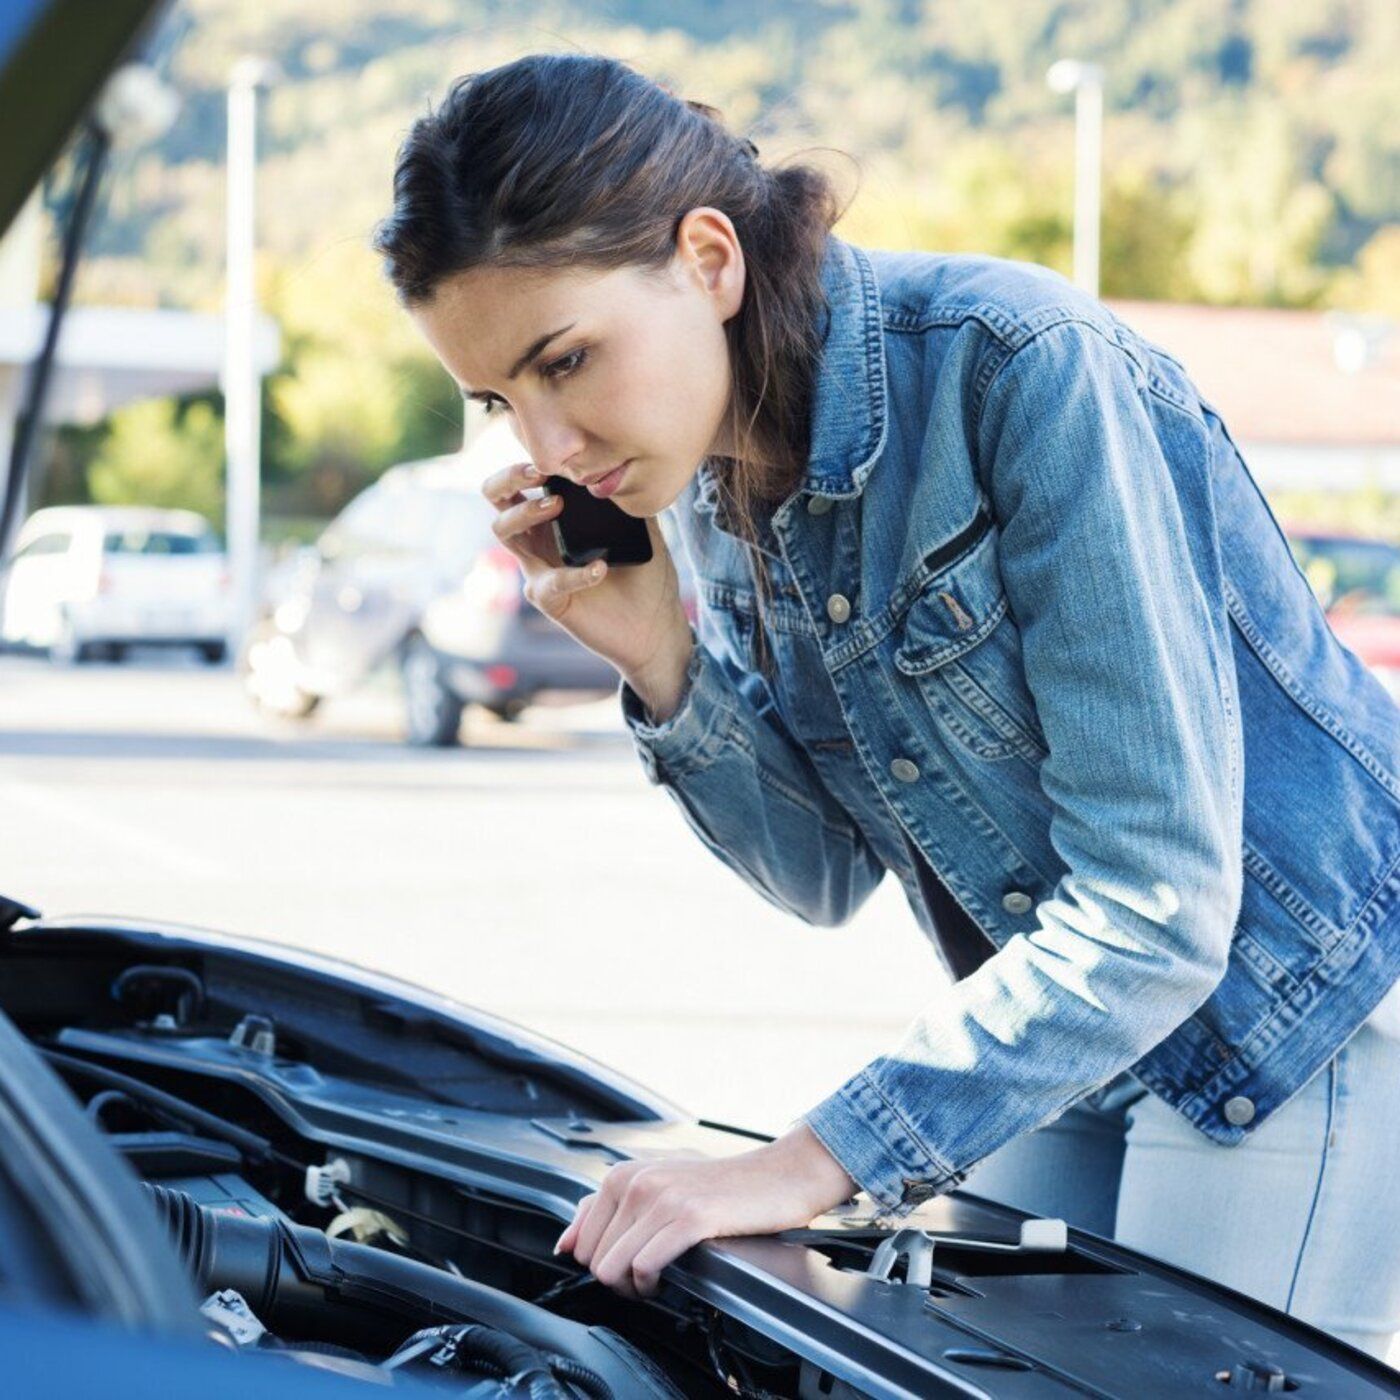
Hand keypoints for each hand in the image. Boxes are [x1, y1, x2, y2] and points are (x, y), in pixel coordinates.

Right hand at [482, 460, 692, 688]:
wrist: (657, 627)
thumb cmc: (647, 576)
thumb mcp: (643, 527)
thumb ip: (627, 496)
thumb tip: (622, 460)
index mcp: (556, 518)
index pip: (522, 481)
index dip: (524, 462)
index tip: (551, 452)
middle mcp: (540, 540)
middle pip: (496, 500)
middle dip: (507, 479)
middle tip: (539, 473)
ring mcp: (541, 569)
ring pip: (504, 533)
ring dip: (526, 512)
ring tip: (559, 506)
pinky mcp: (550, 601)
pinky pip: (547, 583)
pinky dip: (574, 573)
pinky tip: (600, 568)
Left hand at [553, 1124, 856, 1299]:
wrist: (777, 1176)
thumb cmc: (720, 1185)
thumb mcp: (658, 1183)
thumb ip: (605, 1208)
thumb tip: (565, 1243)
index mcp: (624, 1173)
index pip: (580, 1242)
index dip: (602, 1264)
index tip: (629, 1264)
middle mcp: (636, 1181)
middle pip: (594, 1260)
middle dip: (618, 1279)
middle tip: (649, 1275)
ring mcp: (661, 1197)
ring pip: (612, 1268)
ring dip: (634, 1286)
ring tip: (659, 1277)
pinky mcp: (689, 1217)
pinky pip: (644, 1266)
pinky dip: (652, 1284)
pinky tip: (672, 1275)